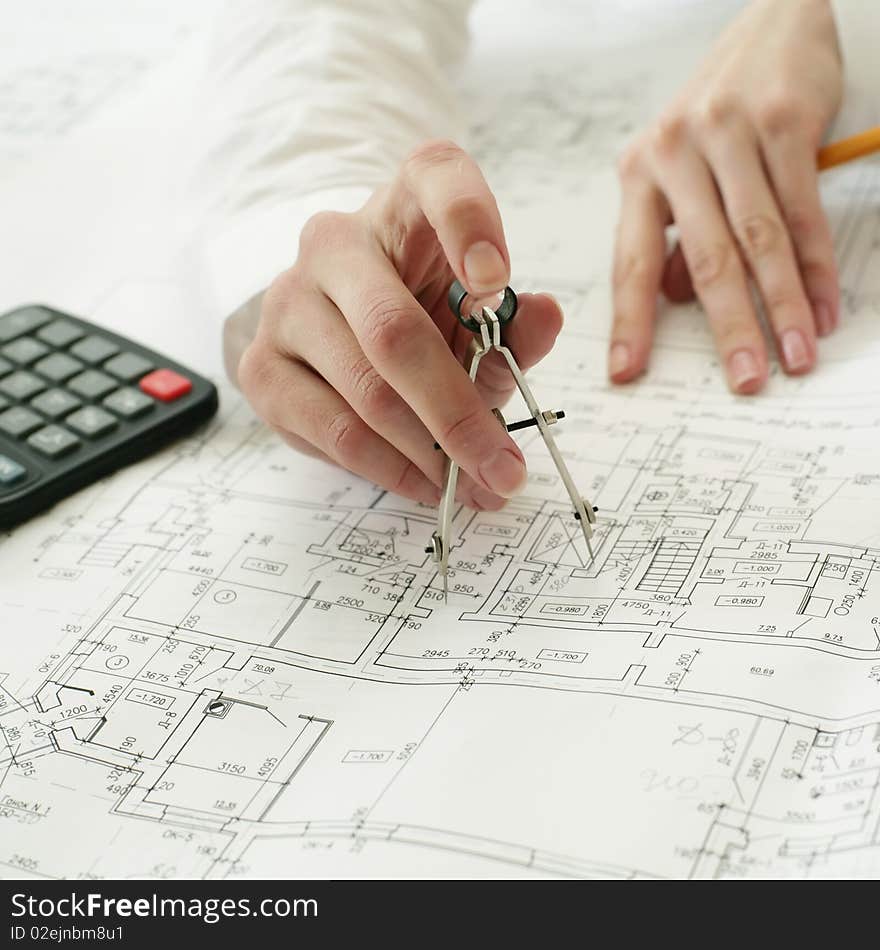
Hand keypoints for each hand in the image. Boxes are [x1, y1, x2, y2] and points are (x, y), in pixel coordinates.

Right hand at [232, 140, 562, 508]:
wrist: (334, 328)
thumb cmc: (420, 314)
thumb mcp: (474, 315)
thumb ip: (513, 322)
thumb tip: (544, 315)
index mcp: (404, 207)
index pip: (436, 179)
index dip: (468, 222)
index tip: (498, 279)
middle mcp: (334, 242)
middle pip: (394, 331)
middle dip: (458, 414)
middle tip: (504, 470)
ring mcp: (287, 303)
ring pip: (367, 394)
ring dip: (431, 455)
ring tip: (474, 486)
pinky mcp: (262, 366)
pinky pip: (335, 432)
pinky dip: (391, 469)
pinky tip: (425, 482)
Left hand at [610, 0, 842, 392]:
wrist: (772, 24)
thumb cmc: (719, 113)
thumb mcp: (679, 170)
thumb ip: (676, 235)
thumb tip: (677, 299)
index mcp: (638, 174)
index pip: (631, 263)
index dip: (632, 324)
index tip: (629, 375)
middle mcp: (674, 154)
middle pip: (704, 261)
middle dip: (729, 329)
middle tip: (746, 382)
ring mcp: (727, 136)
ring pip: (759, 240)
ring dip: (784, 307)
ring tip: (798, 356)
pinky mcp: (781, 123)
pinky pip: (802, 209)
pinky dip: (817, 264)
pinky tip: (825, 304)